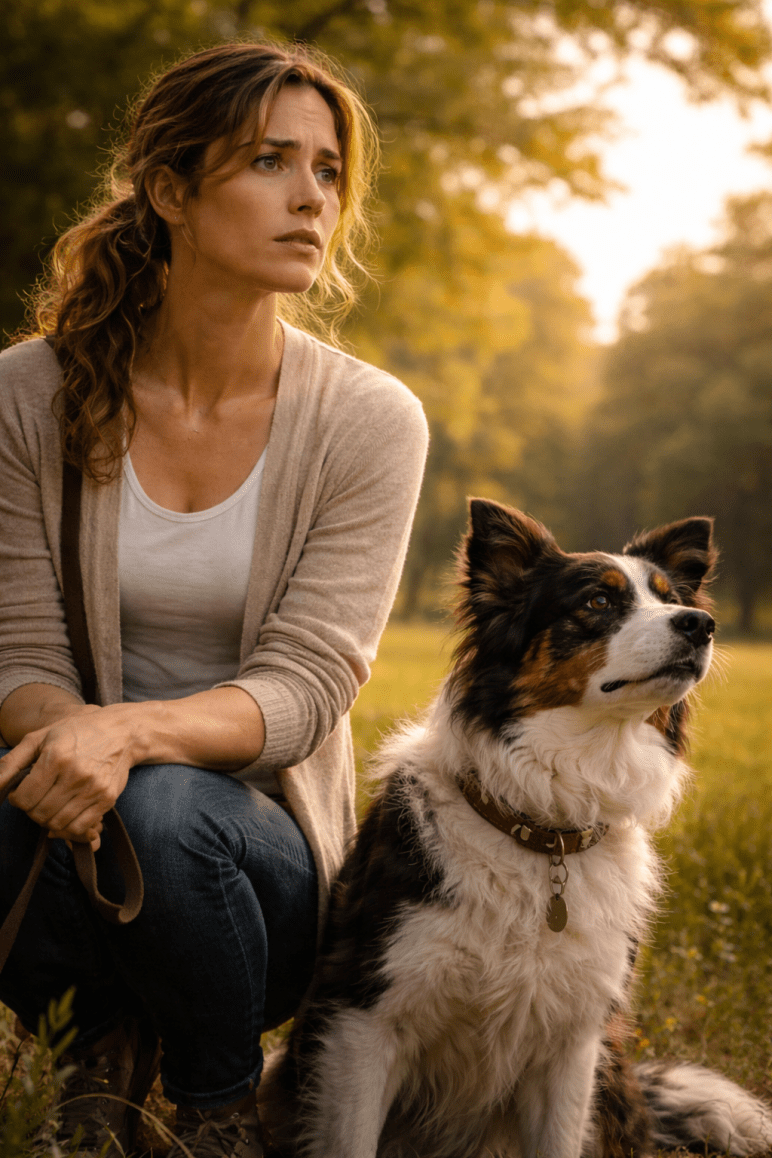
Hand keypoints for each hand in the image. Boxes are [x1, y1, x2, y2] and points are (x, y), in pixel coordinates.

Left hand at [0, 706, 135, 850]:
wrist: (121, 732)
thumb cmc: (76, 732)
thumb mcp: (40, 738)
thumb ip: (11, 762)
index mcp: (55, 757)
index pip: (24, 799)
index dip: (18, 799)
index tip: (23, 792)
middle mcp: (75, 774)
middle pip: (39, 813)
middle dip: (32, 810)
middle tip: (38, 797)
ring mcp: (93, 788)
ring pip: (57, 823)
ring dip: (49, 819)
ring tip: (52, 803)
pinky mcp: (107, 799)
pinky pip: (79, 827)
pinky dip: (68, 826)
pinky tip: (67, 811)